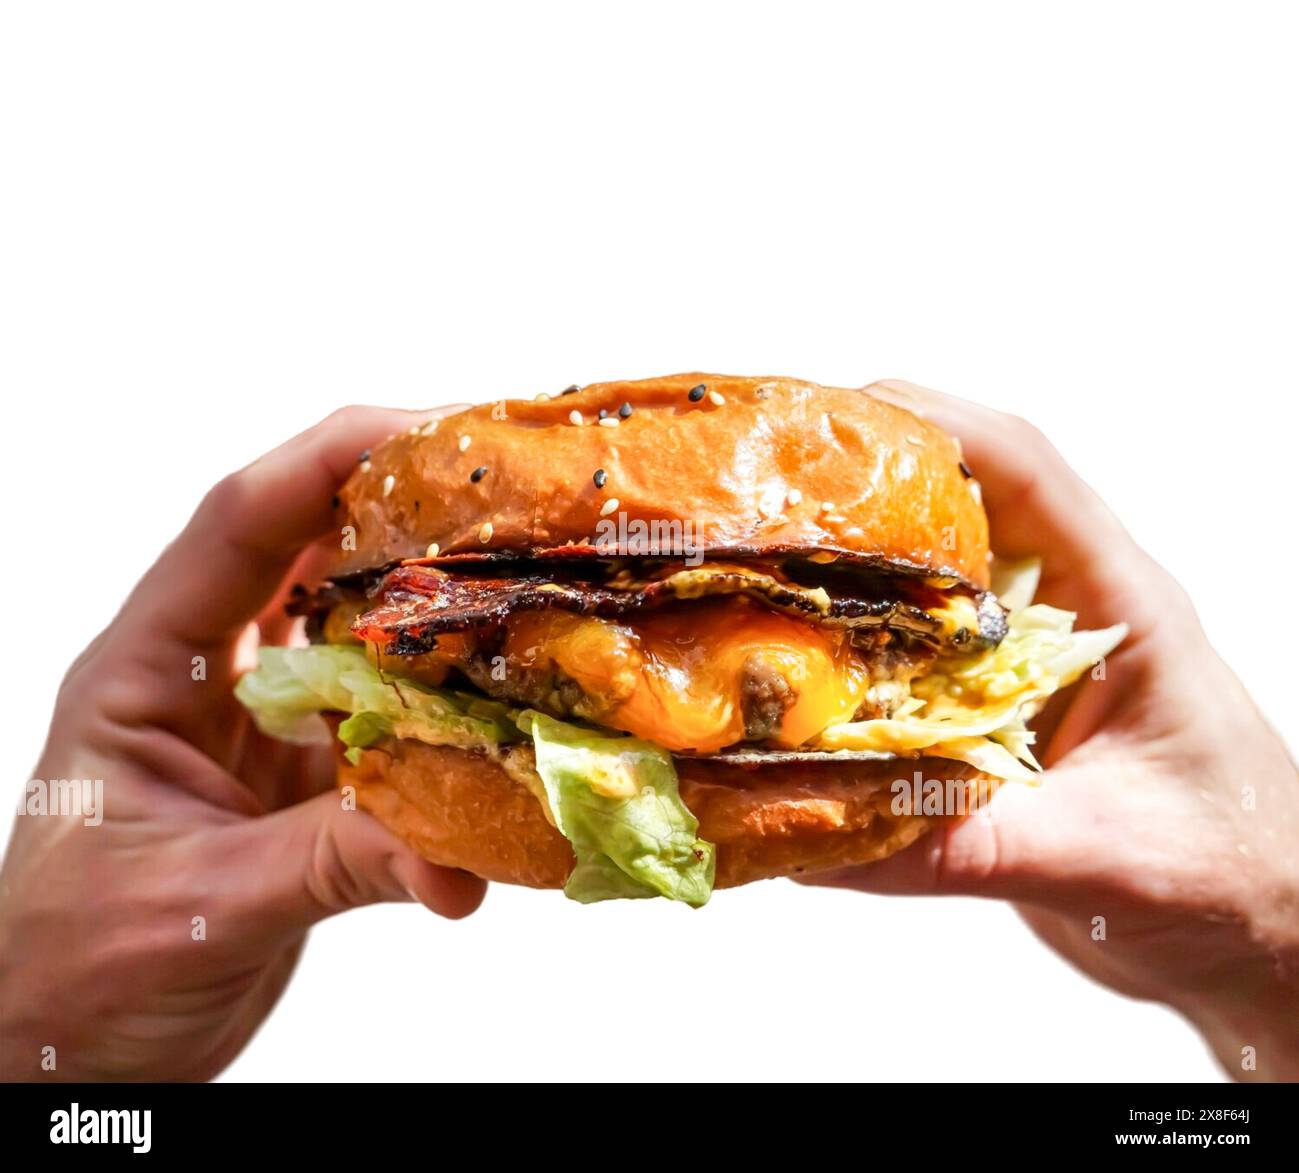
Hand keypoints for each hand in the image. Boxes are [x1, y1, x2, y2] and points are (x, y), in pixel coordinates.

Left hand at [0, 406, 485, 1080]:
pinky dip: (441, 704)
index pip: (235, 527)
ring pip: (351, 620)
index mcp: (144, 671)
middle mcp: (205, 676)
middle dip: (400, 503)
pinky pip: (384, 712)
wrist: (69, 1051)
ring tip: (521, 567)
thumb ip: (329, 865)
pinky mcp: (303, 774)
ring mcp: (257, 722)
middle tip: (504, 485)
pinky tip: (500, 705)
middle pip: (305, 547)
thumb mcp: (197, 909)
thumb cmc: (72, 975)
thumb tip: (457, 858)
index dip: (328, 464)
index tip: (427, 430)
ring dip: (430, 594)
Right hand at [802, 380, 1298, 1081]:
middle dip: (869, 478)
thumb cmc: (1232, 874)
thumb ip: (968, 845)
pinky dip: (857, 654)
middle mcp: (1072, 616)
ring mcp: (1033, 664)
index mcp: (1122, 605)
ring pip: (934, 578)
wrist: (1260, 931)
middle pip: (967, 502)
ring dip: (856, 563)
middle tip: (769, 480)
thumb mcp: (1102, 855)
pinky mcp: (1002, 716)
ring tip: (761, 559)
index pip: (1030, 472)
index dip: (936, 425)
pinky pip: (917, 660)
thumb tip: (821, 832)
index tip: (837, 414)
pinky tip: (796, 673)